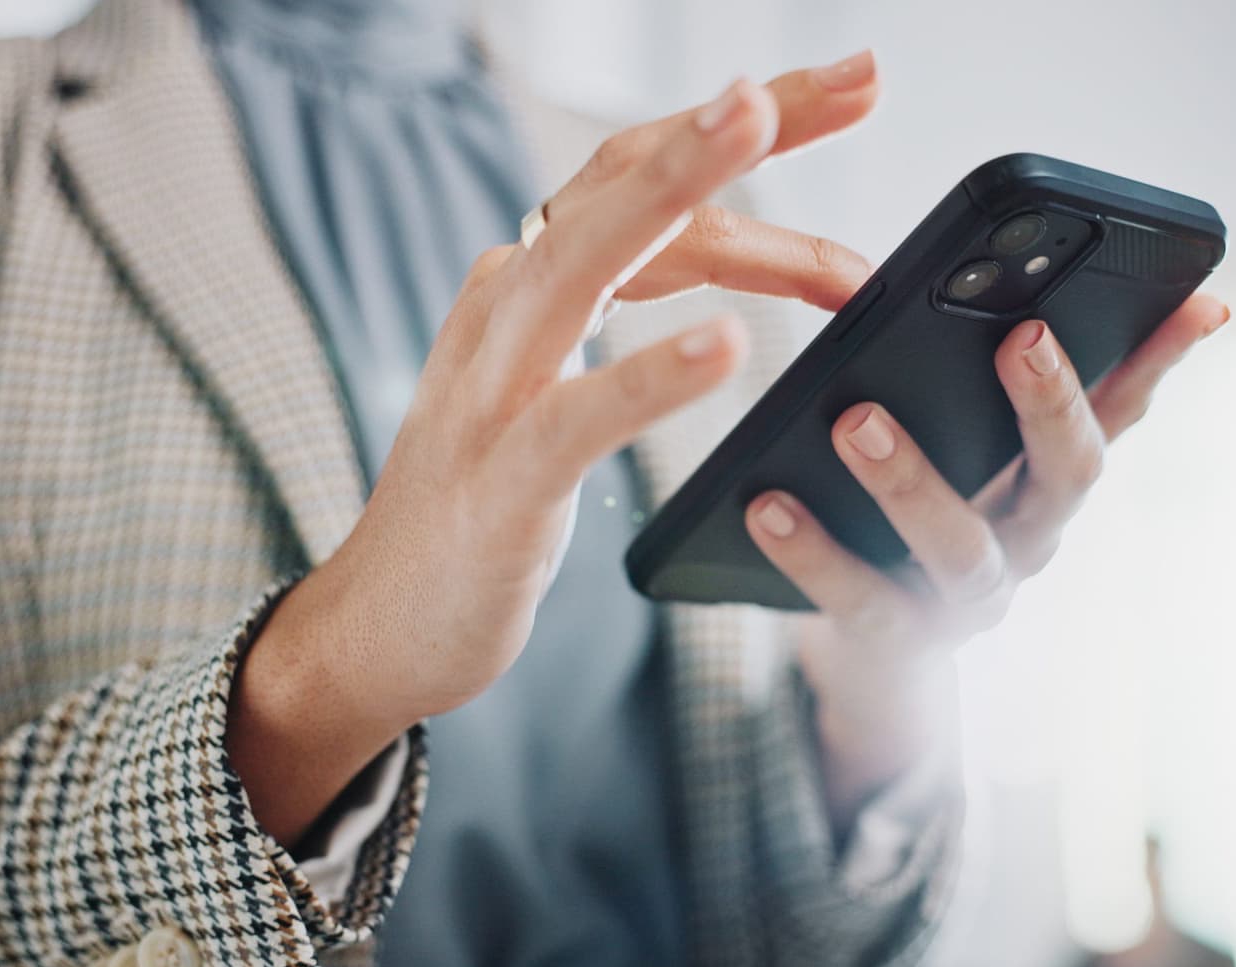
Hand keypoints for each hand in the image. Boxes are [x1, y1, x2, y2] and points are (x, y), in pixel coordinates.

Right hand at [230, 52, 886, 844]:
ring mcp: (495, 388)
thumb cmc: (487, 503)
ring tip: (757, 125)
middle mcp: (505, 308)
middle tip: (853, 75)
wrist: (382, 623)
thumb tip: (719, 270)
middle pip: (624, 185)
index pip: (639, 175)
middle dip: (739, 122)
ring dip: (678, 187)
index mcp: (528, 284)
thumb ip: (614, 314)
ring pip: (588, 259)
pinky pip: (582, 413)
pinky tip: (728, 346)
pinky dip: (652, 374)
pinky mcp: (503, 478)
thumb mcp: (551, 383)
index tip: (847, 86)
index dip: (743, 125)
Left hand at [745, 296, 1230, 817]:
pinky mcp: (900, 640)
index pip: (1125, 408)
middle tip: (1020, 338)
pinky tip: (767, 502)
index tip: (1198, 301)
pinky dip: (812, 552)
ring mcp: (972, 599)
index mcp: (1050, 480)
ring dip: (912, 480)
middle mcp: (1031, 539)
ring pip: (961, 546)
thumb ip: (999, 385)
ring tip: (856, 421)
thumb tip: (1018, 297)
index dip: (1168, 359)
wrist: (879, 658)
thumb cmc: (924, 520)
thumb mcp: (977, 451)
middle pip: (1069, 476)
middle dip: (1050, 405)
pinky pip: (860, 598)